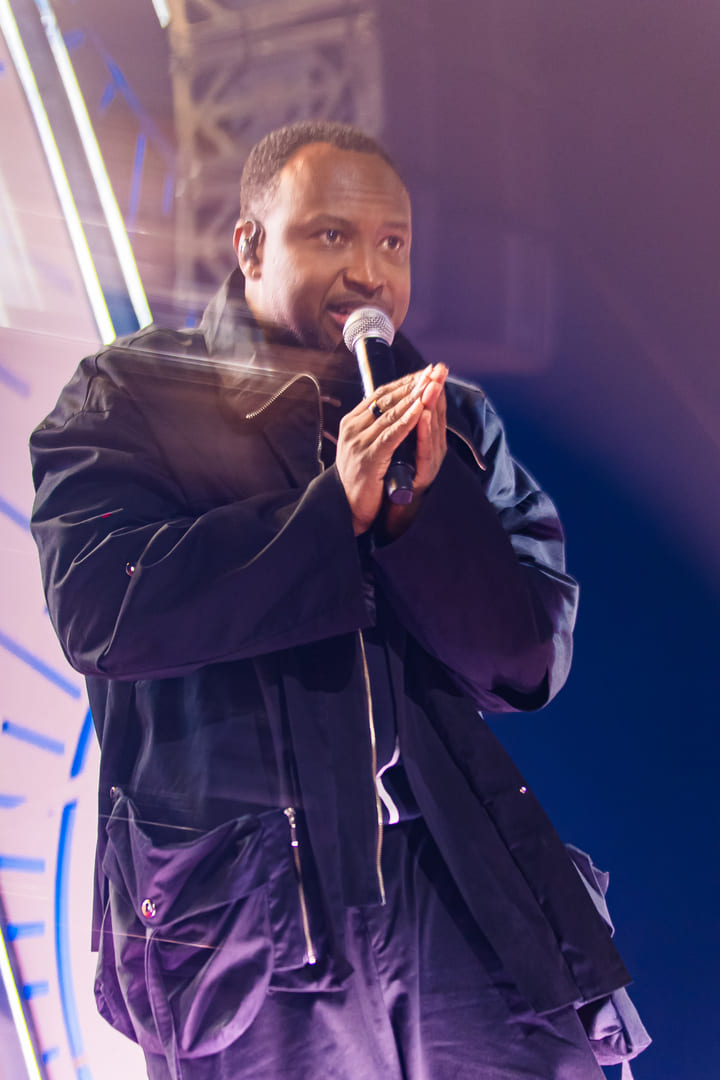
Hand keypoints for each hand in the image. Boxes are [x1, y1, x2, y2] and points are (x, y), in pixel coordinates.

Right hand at [336, 364, 447, 535]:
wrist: (345, 508)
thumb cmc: (358, 479)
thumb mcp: (363, 447)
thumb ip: (373, 428)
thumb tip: (390, 408)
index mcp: (351, 423)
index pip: (380, 396)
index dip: (403, 383)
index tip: (423, 373)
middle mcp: (353, 429)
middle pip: (387, 400)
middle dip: (413, 384)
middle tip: (434, 371)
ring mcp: (359, 443)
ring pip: (391, 414)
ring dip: (415, 397)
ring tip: (432, 383)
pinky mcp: (370, 458)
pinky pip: (392, 434)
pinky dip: (408, 420)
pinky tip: (422, 408)